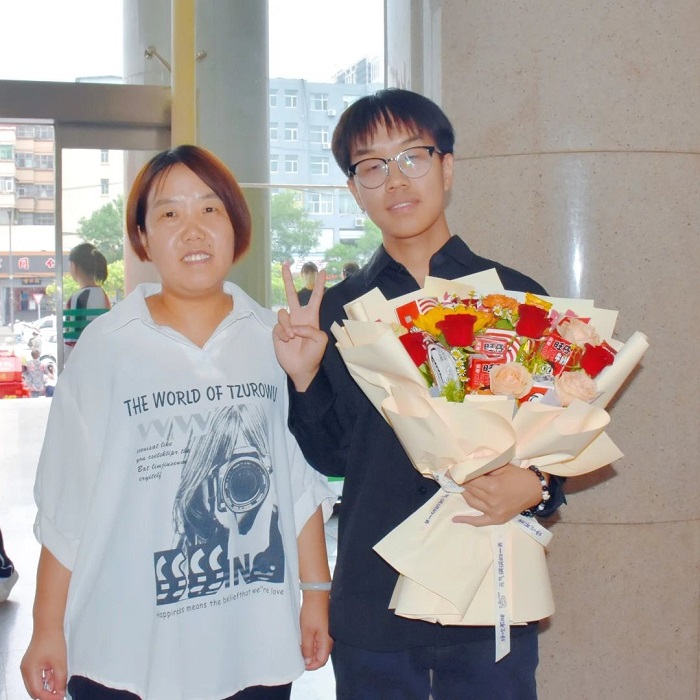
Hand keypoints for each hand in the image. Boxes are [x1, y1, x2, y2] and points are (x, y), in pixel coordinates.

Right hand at [21, 630, 67, 699]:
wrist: (49, 625)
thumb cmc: (53, 640)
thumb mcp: (60, 662)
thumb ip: (60, 679)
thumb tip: (61, 692)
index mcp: (29, 671)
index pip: (37, 692)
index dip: (49, 697)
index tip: (60, 697)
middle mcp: (26, 670)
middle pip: (35, 689)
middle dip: (48, 693)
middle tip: (60, 694)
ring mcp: (28, 666)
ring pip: (37, 683)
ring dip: (48, 686)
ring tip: (60, 685)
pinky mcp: (32, 662)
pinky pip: (38, 675)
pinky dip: (46, 678)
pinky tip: (56, 677)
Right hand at [273, 263, 327, 390]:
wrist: (301, 367)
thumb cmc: (313, 354)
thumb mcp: (320, 340)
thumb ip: (311, 329)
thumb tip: (294, 326)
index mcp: (311, 317)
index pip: (315, 298)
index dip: (319, 285)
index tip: (322, 271)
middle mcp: (298, 317)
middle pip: (291, 294)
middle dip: (288, 280)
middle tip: (285, 264)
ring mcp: (287, 324)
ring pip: (282, 313)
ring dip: (287, 325)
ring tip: (292, 337)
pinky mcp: (277, 331)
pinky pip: (278, 325)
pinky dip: (283, 332)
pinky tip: (287, 340)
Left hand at [300, 591, 332, 669]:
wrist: (316, 595)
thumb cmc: (312, 612)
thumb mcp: (307, 632)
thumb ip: (307, 648)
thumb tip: (308, 662)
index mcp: (326, 642)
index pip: (321, 661)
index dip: (312, 666)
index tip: (301, 664)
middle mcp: (328, 639)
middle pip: (321, 656)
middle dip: (310, 659)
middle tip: (299, 657)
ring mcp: (326, 633)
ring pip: (319, 648)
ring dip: (310, 651)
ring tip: (299, 648)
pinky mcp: (323, 628)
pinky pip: (318, 640)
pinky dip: (311, 643)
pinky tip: (303, 640)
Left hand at [452, 464, 543, 526]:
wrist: (535, 490)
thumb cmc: (519, 476)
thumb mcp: (501, 467)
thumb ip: (484, 467)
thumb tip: (467, 467)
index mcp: (493, 486)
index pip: (469, 480)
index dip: (460, 474)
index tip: (452, 470)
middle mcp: (491, 500)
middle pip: (469, 490)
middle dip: (461, 482)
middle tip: (456, 476)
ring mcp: (493, 512)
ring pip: (471, 502)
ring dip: (465, 494)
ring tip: (461, 487)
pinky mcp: (496, 519)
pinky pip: (478, 521)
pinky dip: (467, 520)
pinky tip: (455, 519)